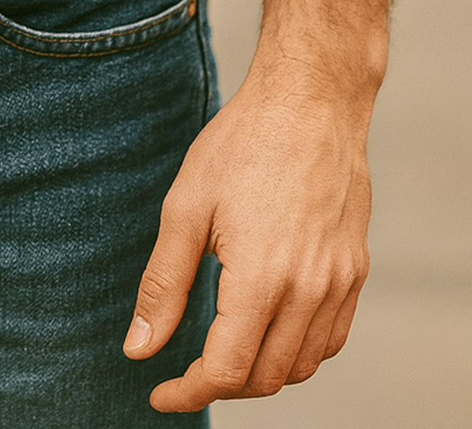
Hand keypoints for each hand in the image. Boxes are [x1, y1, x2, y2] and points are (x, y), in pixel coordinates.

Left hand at [123, 57, 372, 410]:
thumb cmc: (241, 146)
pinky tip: (267, 330)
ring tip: (221, 351)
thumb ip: (163, 285)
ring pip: (303, 365)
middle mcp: (310, 290)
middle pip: (265, 377)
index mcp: (262, 278)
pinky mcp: (355, 270)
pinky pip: (330, 338)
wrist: (308, 103)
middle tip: (183, 369)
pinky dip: (298, 351)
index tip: (159, 392)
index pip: (226, 370)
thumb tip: (139, 347)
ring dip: (259, 372)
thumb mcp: (185, 208)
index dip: (188, 391)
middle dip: (220, 384)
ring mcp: (340, 283)